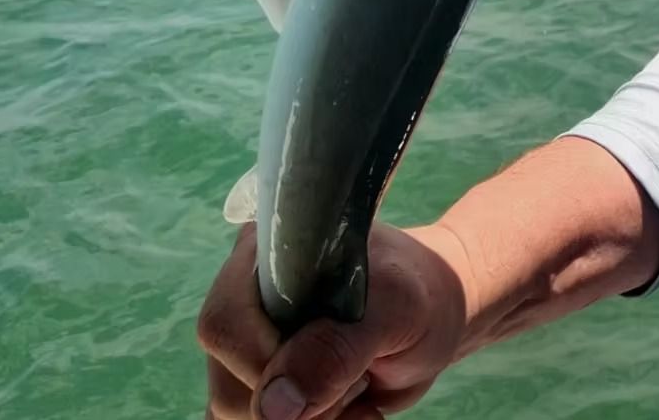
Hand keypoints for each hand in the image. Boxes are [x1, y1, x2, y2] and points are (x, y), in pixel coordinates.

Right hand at [199, 221, 472, 419]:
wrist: (433, 316)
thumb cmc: (417, 293)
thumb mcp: (396, 308)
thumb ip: (337, 347)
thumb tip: (272, 404)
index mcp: (266, 255)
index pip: (225, 323)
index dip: (266, 361)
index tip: (333, 365)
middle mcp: (245, 301)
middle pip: (228, 383)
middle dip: (302, 399)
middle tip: (359, 371)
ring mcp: (249, 349)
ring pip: (240, 413)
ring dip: (313, 417)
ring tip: (358, 382)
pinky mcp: (265, 387)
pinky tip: (351, 407)